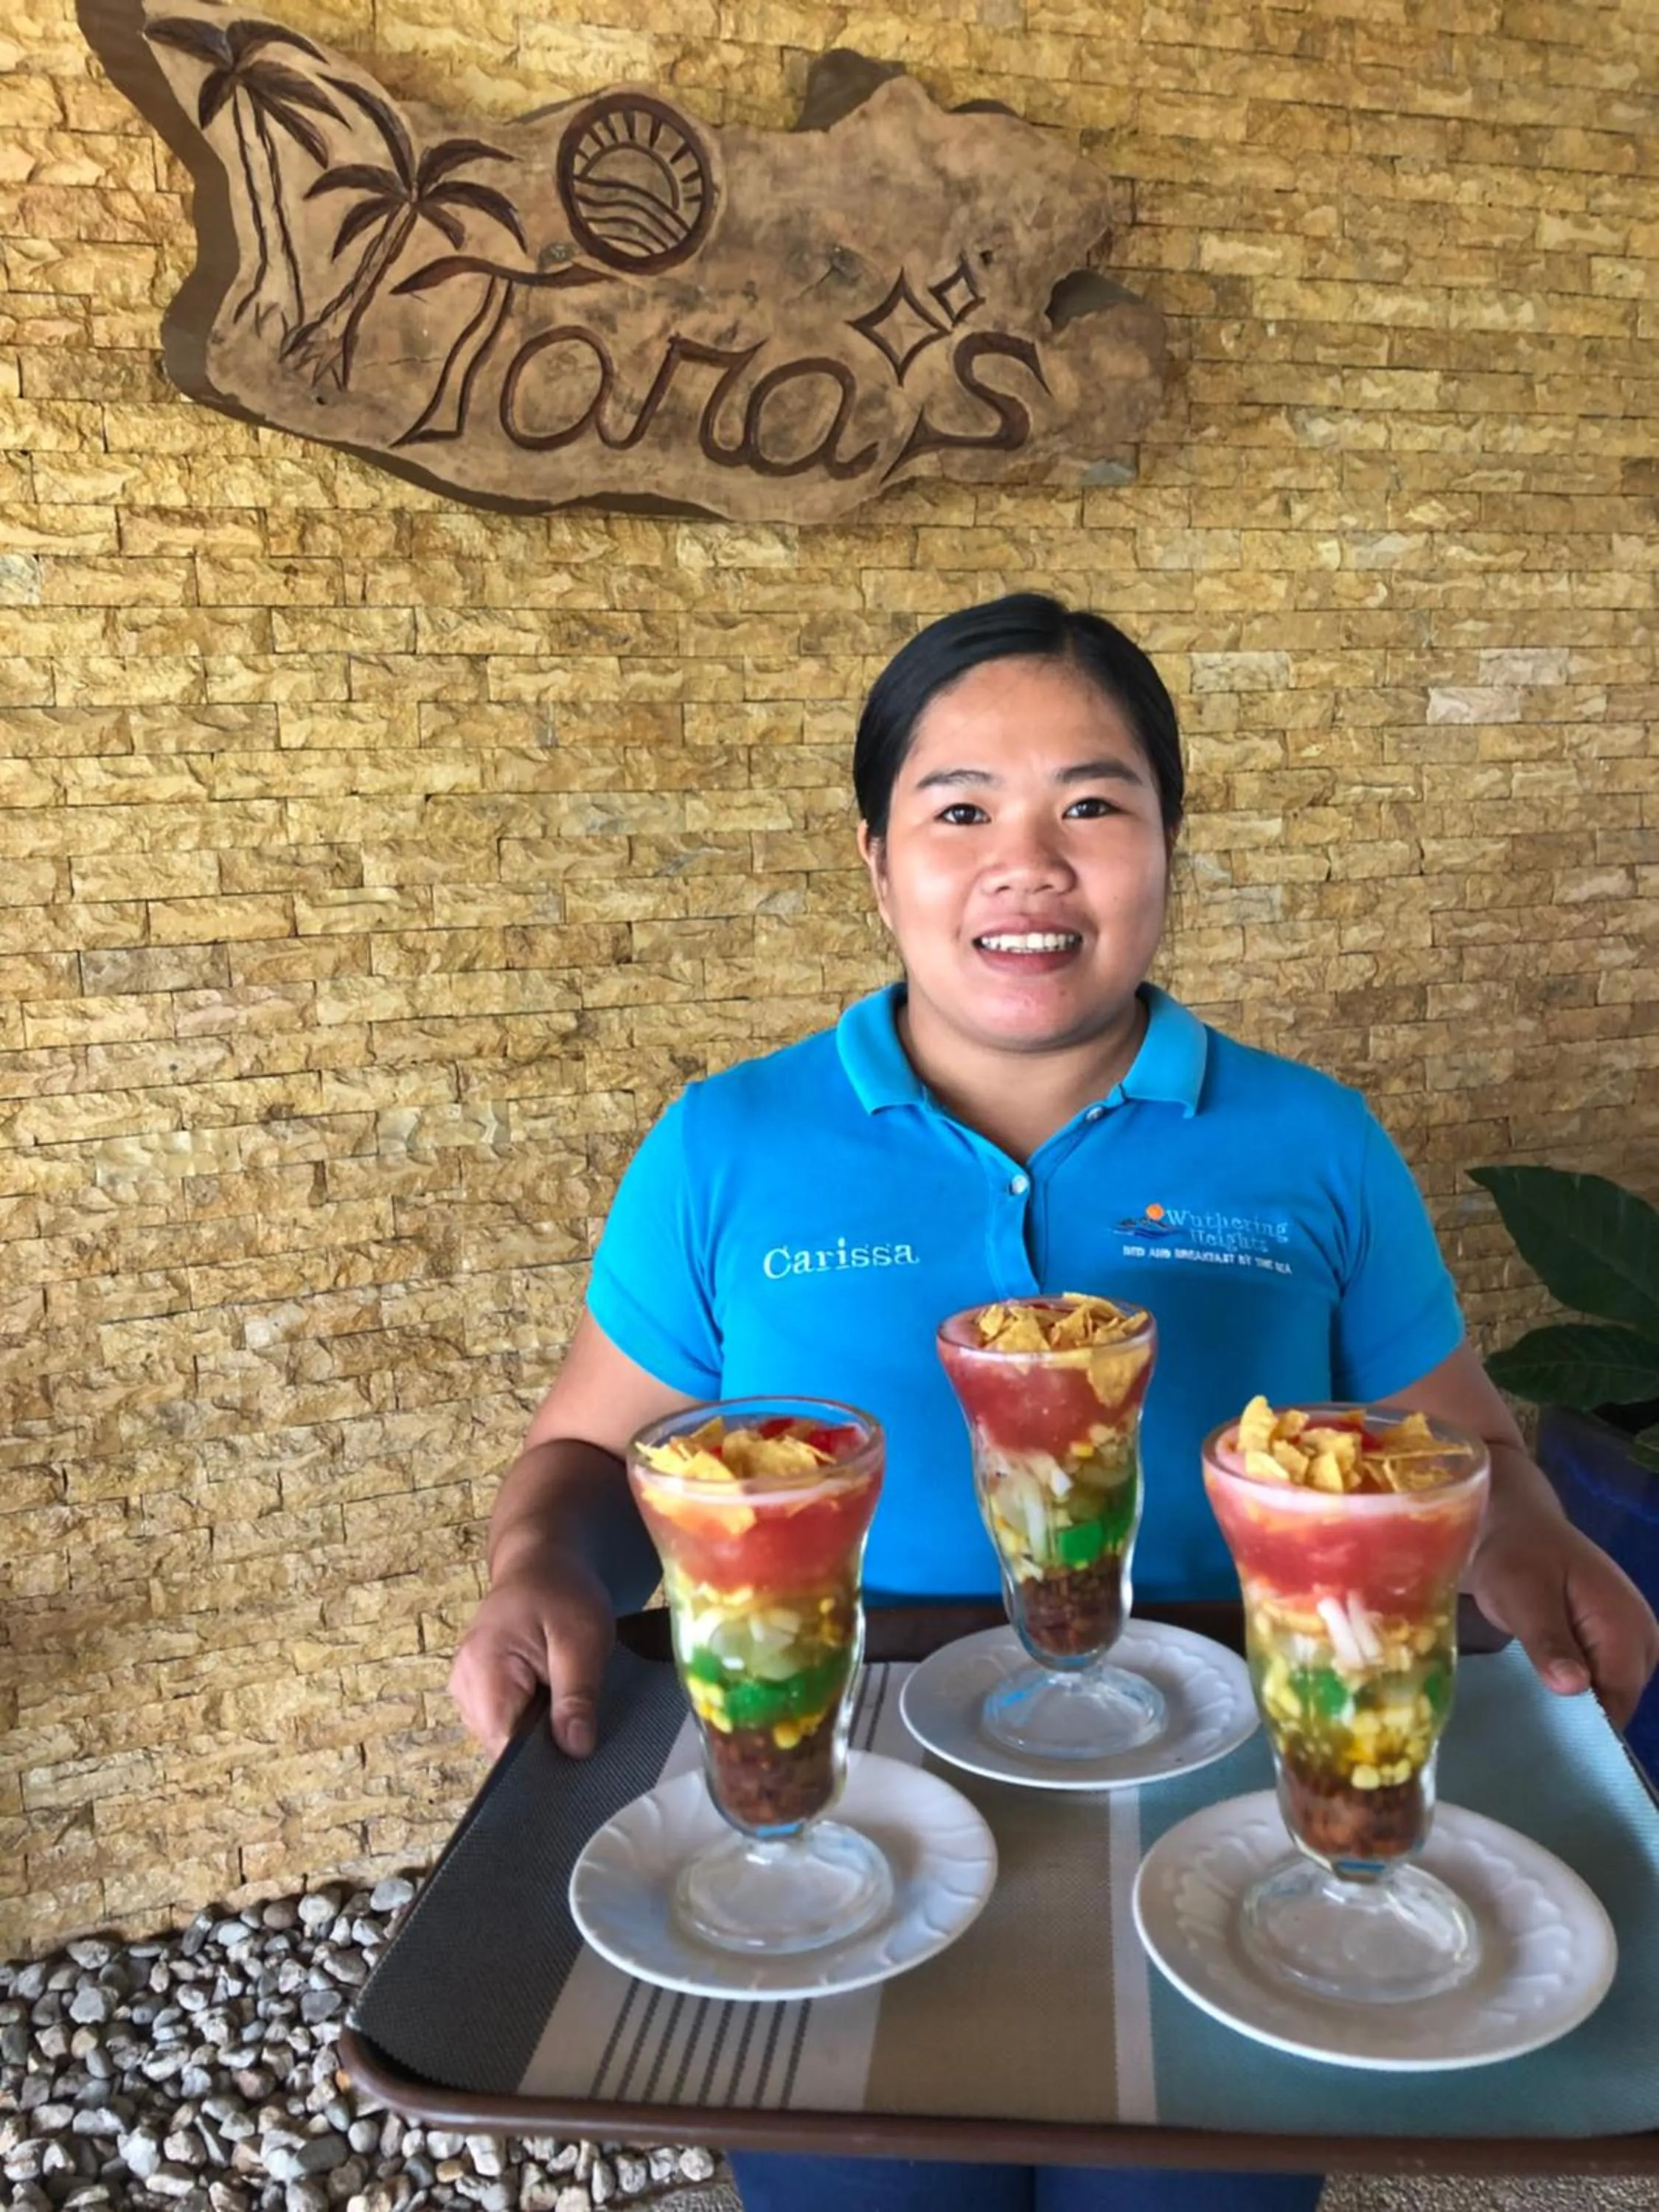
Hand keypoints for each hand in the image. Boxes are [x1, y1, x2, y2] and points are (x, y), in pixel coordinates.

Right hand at [448, 1551, 614, 1760]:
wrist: (541, 1560)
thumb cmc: (562, 1591)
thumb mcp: (583, 1639)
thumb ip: (576, 1696)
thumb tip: (575, 1749)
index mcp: (483, 1669)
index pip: (504, 1746)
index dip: (542, 1759)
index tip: (576, 1756)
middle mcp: (463, 1683)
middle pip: (501, 1746)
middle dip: (542, 1745)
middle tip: (580, 1724)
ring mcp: (465, 1687)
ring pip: (503, 1737)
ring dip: (536, 1731)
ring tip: (565, 1703)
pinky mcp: (476, 1689)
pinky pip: (503, 1722)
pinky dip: (528, 1719)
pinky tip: (550, 1700)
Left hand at [1469, 1511, 1658, 1728]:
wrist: (1514, 1524)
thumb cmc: (1514, 1554)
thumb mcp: (1521, 1594)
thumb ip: (1548, 1639)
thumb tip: (1576, 1688)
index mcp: (1627, 1625)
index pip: (1619, 1696)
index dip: (1587, 1724)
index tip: (1548, 1743)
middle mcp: (1642, 1637)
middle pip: (1619, 1699)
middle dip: (1581, 1718)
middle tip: (1533, 1731)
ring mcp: (1631, 1640)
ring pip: (1611, 1693)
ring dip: (1577, 1704)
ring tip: (1534, 1713)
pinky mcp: (1613, 1642)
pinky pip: (1602, 1679)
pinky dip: (1576, 1688)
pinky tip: (1544, 1694)